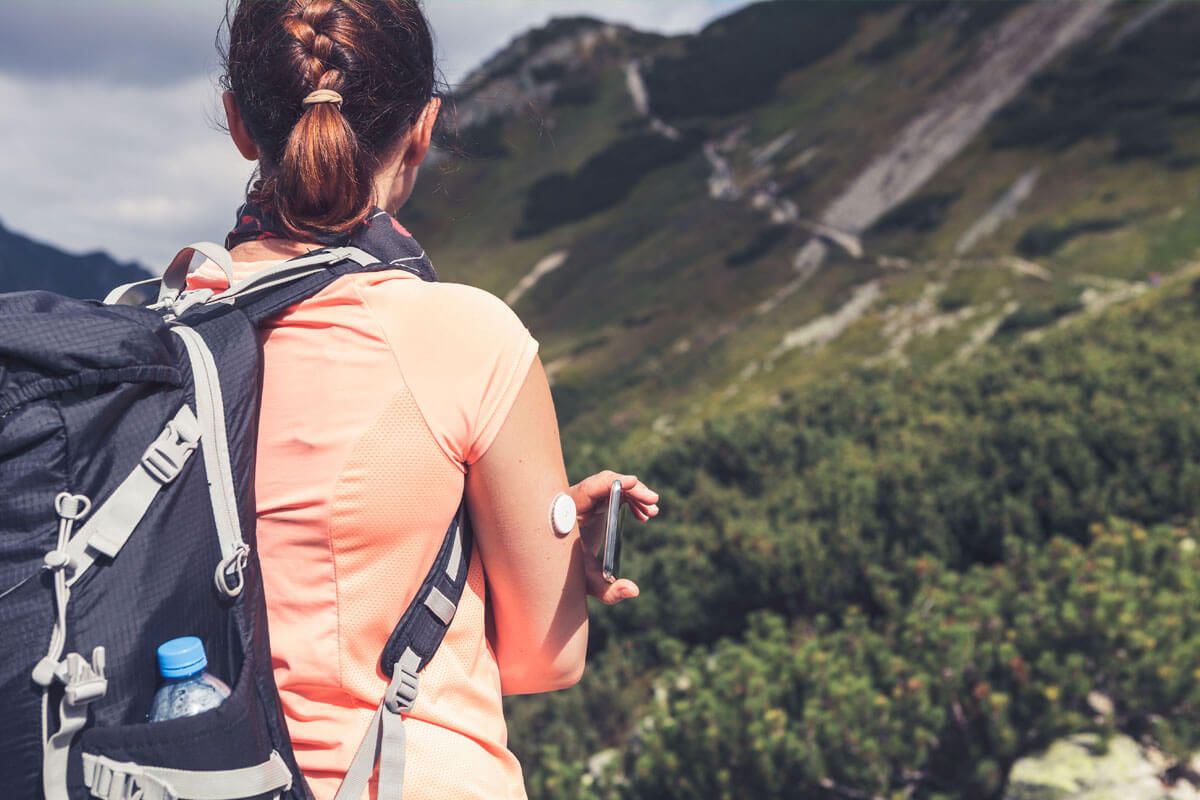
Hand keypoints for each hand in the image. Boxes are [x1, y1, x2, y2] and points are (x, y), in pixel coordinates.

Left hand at [567, 470, 658, 604]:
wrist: (556, 567)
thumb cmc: (568, 573)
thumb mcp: (587, 584)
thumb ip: (609, 592)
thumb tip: (634, 590)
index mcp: (567, 514)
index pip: (588, 489)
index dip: (611, 483)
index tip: (633, 483)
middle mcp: (574, 501)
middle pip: (604, 482)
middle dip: (630, 489)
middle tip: (653, 501)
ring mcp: (583, 498)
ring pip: (611, 485)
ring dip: (634, 495)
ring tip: (652, 513)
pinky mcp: (591, 501)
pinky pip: (612, 492)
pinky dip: (629, 499)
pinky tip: (643, 516)